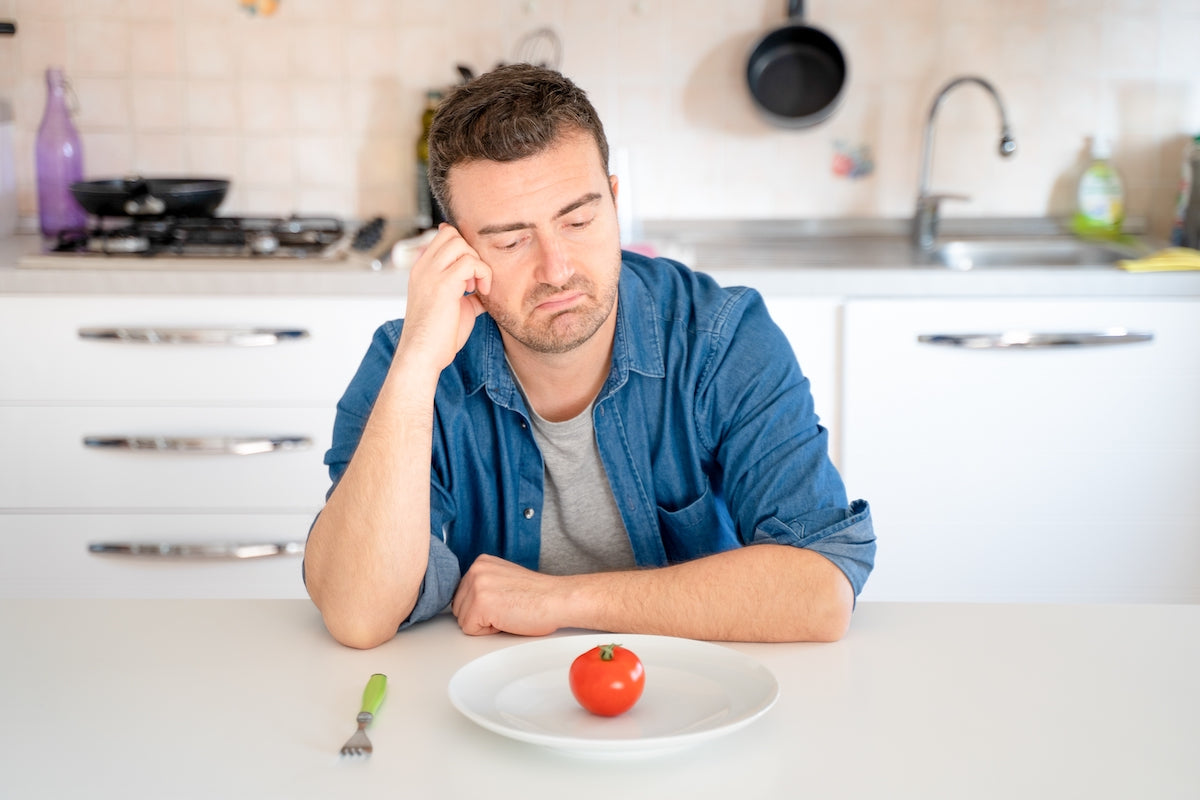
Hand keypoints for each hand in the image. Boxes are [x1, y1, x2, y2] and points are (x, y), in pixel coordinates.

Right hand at [396, 224, 492, 374]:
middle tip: (475, 280)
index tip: (471, 275)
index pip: (443, 236)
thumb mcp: (455, 306)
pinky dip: (482, 274)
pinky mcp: (443, 285)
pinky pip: (470, 262)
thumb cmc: (438, 337)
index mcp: (422, 270)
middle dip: (471, 252)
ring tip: (477, 287)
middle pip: (451, 233)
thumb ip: (467, 291)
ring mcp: (431, 274)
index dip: (464, 249)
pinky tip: (481, 293)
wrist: (423, 356)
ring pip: (460, 243)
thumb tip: (485, 288)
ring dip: (477, 262)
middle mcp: (423, 267)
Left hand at [451, 554, 566, 635]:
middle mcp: (476, 570)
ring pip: (463, 620)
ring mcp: (477, 586)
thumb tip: (468, 600)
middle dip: (480, 615)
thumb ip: (484, 584)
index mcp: (481, 562)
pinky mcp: (480, 604)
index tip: (503, 602)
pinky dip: (489, 631)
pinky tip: (507, 619)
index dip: (482, 607)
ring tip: (507, 613)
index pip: (462, 595)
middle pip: (458, 607)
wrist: (557, 599)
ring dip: (485, 623)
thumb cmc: (538, 596)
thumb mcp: (503, 579)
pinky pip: (471, 630)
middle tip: (506, 609)